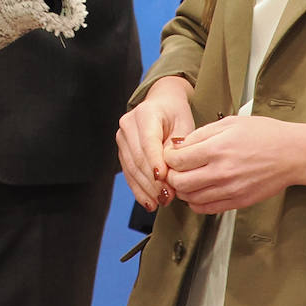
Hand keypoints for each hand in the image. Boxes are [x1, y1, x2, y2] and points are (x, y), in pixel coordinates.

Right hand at [116, 76, 194, 213]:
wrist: (162, 103)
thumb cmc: (176, 113)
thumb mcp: (184, 125)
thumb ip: (176, 147)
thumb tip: (169, 171)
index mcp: (145, 113)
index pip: (148, 142)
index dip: (155, 162)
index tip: (164, 180)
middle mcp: (128, 125)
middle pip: (138, 158)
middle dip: (153, 181)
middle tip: (168, 197)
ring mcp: (122, 138)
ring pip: (132, 168)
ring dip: (146, 188)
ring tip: (161, 202)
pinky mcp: (122, 151)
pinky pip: (128, 173)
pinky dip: (139, 189)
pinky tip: (149, 201)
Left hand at [162, 115, 301, 213]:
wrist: (292, 154)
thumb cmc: (264, 135)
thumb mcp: (229, 123)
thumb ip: (200, 134)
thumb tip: (179, 145)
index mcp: (216, 149)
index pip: (177, 160)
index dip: (168, 157)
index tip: (171, 155)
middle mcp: (221, 172)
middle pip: (179, 183)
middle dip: (171, 176)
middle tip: (174, 169)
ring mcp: (230, 190)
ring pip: (191, 199)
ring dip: (183, 191)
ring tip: (186, 180)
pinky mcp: (238, 202)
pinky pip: (207, 209)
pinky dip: (196, 203)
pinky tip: (199, 192)